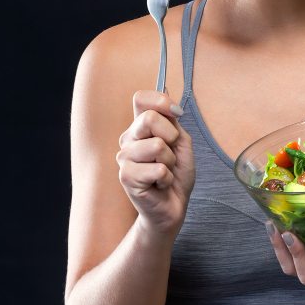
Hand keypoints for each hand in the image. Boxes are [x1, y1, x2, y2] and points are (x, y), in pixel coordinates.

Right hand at [116, 90, 194, 236]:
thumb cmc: (176, 174)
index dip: (160, 101)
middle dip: (171, 137)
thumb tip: (169, 102)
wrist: (173, 206)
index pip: (140, 98)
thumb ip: (172, 121)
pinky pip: (158, 169)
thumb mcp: (180, 142)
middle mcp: (128, 139)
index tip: (177, 114)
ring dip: (170, 162)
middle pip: (149, 118)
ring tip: (164, 172)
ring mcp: (124, 157)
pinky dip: (167, 178)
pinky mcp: (126, 176)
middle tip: (171, 155)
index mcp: (139, 127)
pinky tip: (160, 184)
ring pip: (157, 146)